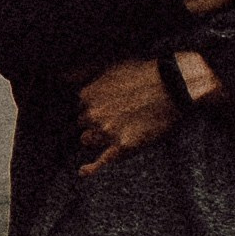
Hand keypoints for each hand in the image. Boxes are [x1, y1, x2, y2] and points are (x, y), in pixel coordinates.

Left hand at [77, 50, 218, 173]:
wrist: (173, 85)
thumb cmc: (143, 73)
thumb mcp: (109, 64)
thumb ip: (82, 71)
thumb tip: (60, 76)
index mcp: (87, 95)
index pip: (80, 108)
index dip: (93, 107)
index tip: (107, 104)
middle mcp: (93, 114)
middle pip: (83, 125)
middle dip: (93, 122)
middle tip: (115, 115)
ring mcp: (107, 132)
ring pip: (88, 141)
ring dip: (97, 138)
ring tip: (116, 129)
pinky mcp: (123, 147)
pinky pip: (101, 162)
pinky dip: (90, 168)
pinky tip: (83, 171)